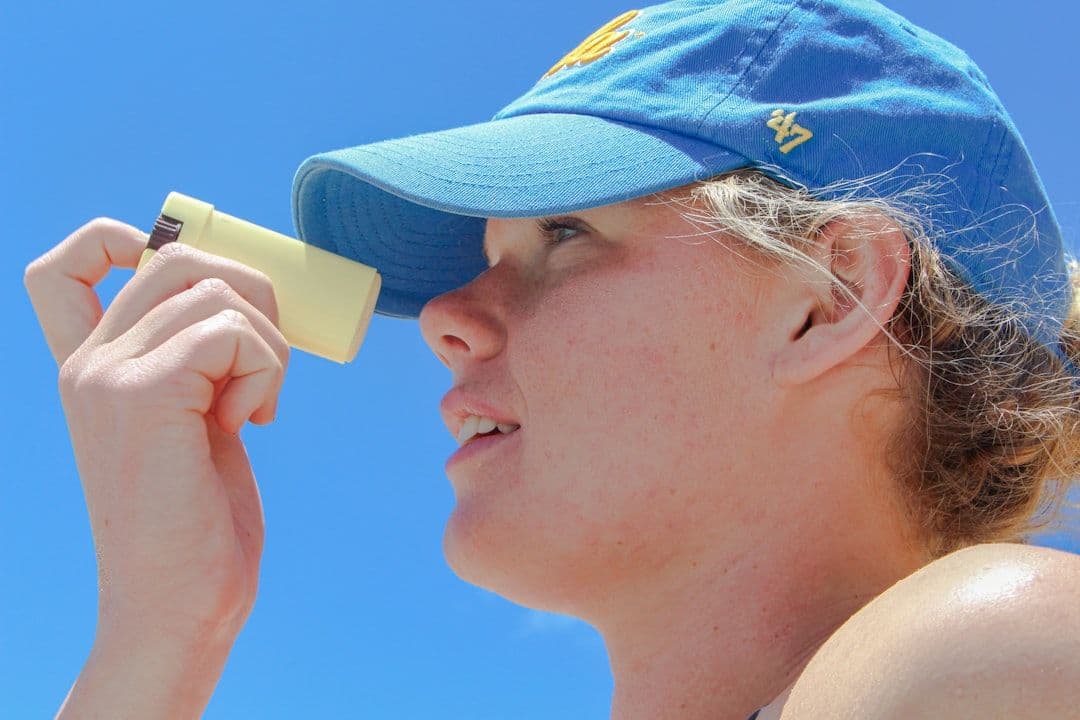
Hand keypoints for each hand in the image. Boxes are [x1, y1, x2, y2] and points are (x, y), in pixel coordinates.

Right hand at [25, 218, 288, 642]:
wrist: (180, 604)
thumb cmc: (199, 519)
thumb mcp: (195, 422)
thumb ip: (198, 364)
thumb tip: (252, 297)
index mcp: (93, 367)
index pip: (71, 265)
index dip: (128, 240)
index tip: (199, 287)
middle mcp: (89, 363)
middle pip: (176, 257)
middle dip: (248, 288)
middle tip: (269, 355)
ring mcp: (109, 375)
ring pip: (216, 291)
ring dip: (268, 342)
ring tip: (257, 404)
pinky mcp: (145, 395)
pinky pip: (232, 333)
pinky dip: (265, 368)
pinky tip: (252, 421)